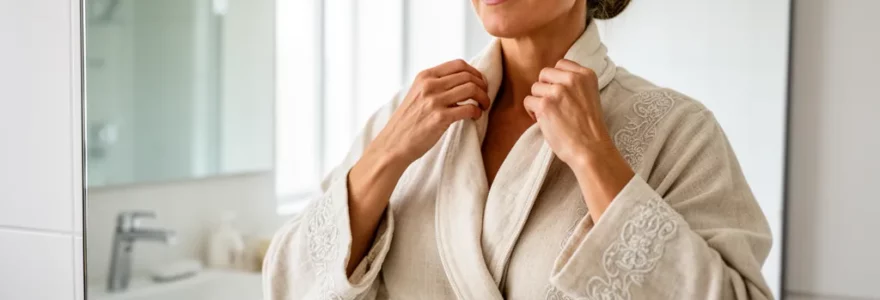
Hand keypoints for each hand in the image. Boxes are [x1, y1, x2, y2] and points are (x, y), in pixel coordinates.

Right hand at [366, 59, 489, 165]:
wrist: (393, 144)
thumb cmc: (408, 122)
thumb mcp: (417, 94)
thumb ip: (434, 85)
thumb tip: (462, 80)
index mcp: (424, 76)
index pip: (459, 64)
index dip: (475, 72)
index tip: (480, 83)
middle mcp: (429, 85)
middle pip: (468, 76)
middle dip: (482, 86)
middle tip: (484, 97)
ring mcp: (434, 101)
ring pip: (472, 89)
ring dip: (483, 98)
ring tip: (483, 107)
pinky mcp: (440, 118)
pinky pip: (469, 108)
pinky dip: (477, 112)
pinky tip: (475, 117)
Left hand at [524, 59, 612, 165]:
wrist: (591, 148)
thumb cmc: (590, 128)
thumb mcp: (590, 96)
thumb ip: (575, 84)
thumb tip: (553, 80)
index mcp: (586, 75)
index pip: (561, 64)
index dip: (555, 79)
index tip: (559, 92)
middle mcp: (572, 79)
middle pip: (544, 73)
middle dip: (544, 88)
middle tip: (552, 105)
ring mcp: (557, 91)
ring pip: (535, 87)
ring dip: (538, 101)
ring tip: (549, 115)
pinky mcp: (545, 105)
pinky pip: (528, 101)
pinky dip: (532, 112)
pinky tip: (542, 121)